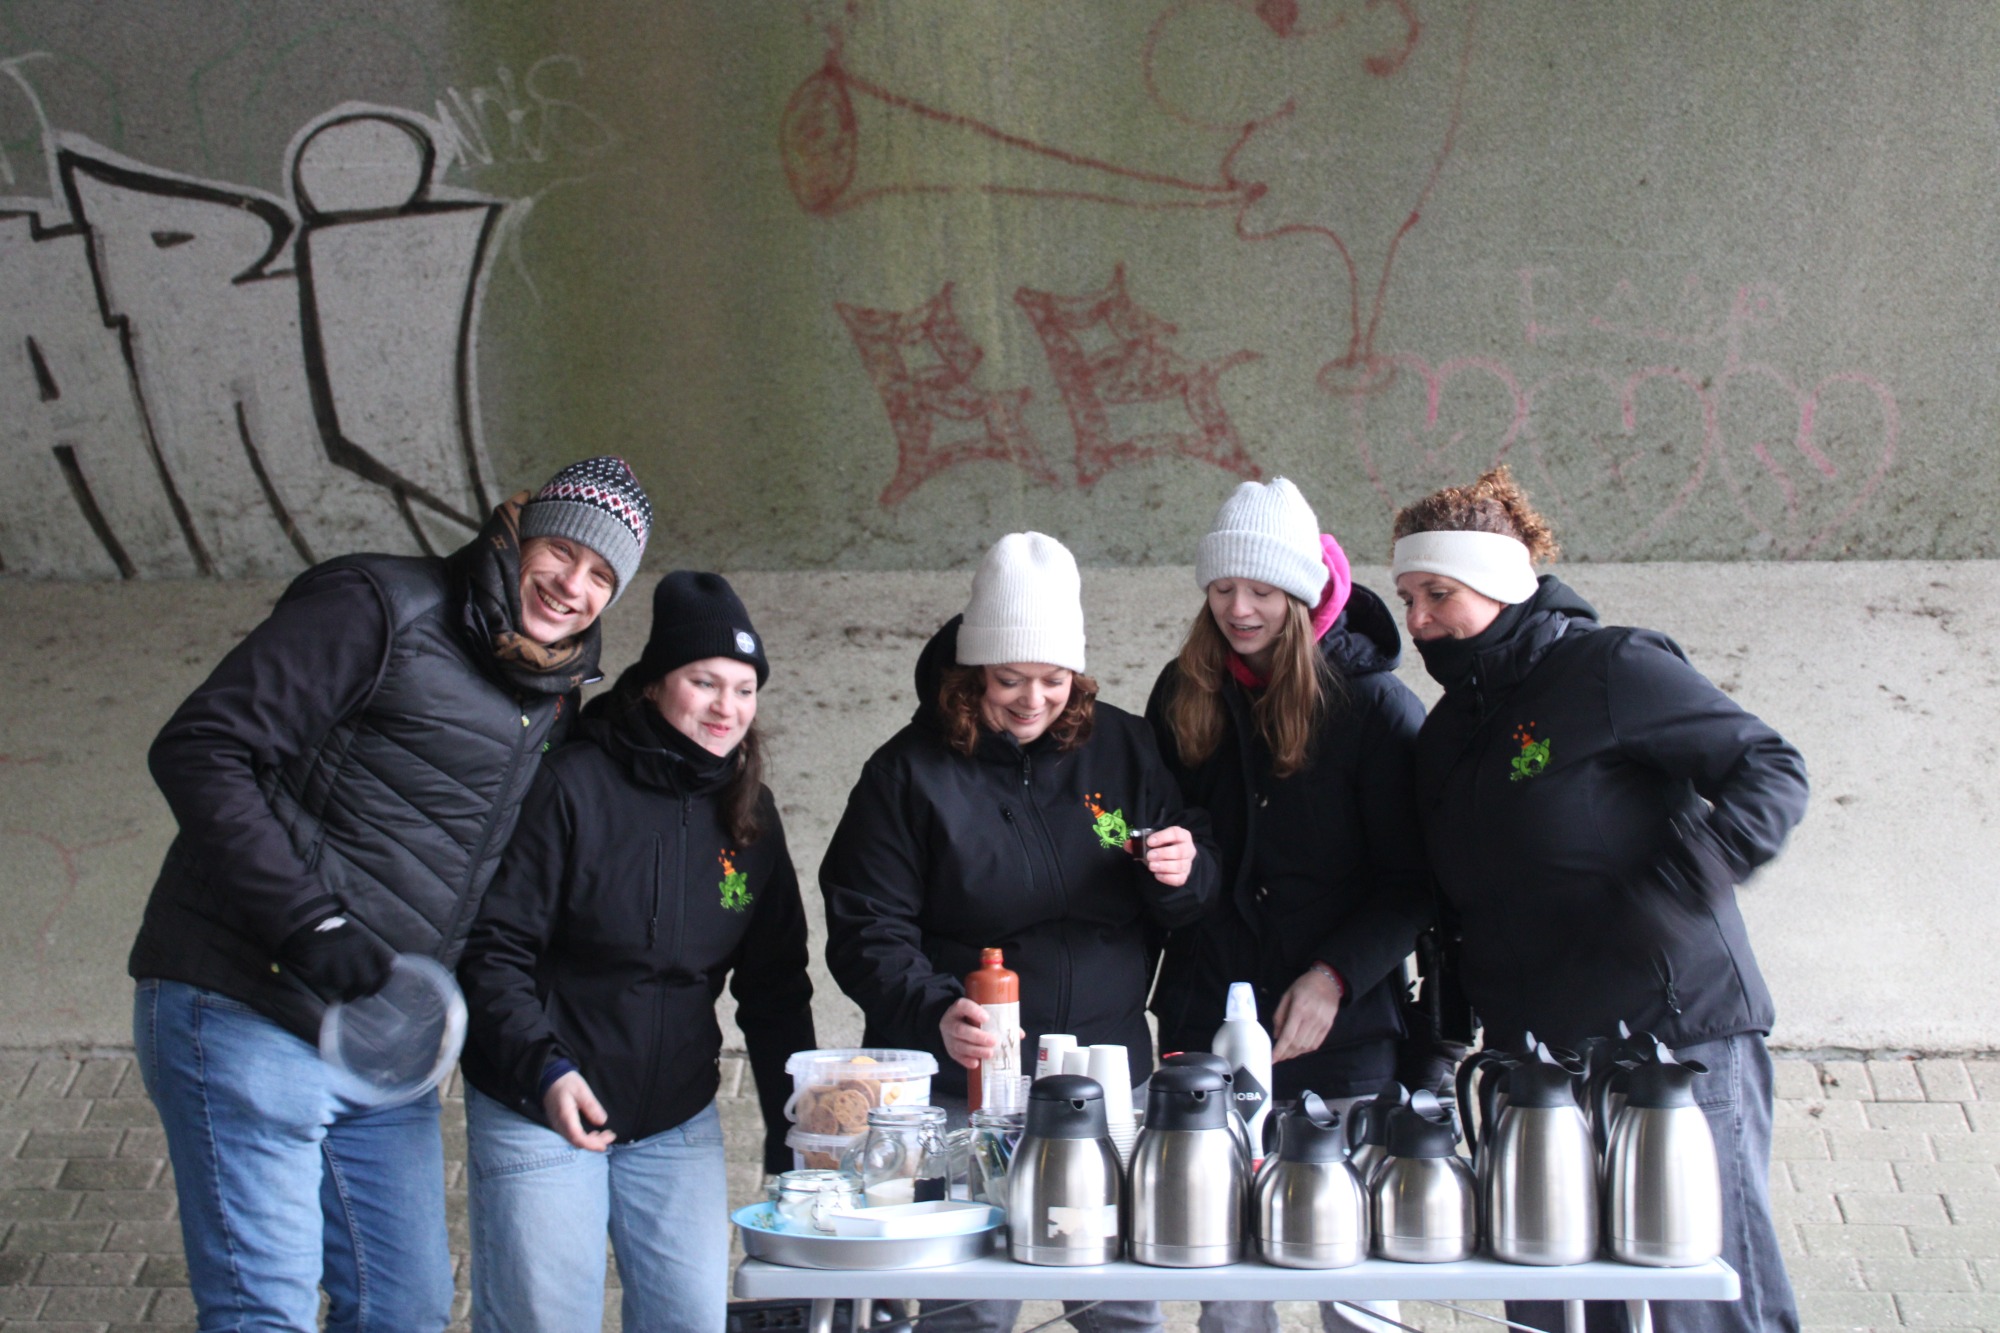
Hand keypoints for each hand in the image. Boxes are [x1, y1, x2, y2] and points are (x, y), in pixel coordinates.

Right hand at [278, 913, 394, 1002]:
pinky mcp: (318, 958)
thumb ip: (374, 957)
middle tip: (351, 996)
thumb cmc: (343, 938)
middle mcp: (356, 948)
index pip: (385, 969)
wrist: (317, 920)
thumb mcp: (363, 939)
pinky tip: (323, 976)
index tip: (370, 992)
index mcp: (370, 944)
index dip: (380, 984)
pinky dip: (322, 981)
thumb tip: (377, 982)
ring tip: (336, 985)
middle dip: (359, 993)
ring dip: (340, 989)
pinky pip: (322, 979)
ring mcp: (337, 953)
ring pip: (344, 984)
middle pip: (366, 982)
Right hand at [543, 1072, 615, 1151]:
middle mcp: (559, 1125)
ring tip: (605, 1135)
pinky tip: (594, 1133)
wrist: (550, 1079)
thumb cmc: (566, 1082)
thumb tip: (602, 1121)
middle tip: (611, 1136)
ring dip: (591, 1141)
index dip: (592, 1144)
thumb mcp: (582, 1090)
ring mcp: (558, 1126)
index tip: (605, 1144)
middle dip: (595, 1143)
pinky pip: (572, 1137)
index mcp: (565, 1116)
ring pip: (575, 1141)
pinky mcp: (560, 1125)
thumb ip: (591, 1106)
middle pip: (577, 1142)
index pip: (578, 1138)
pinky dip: (584, 1138)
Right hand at [940, 997, 999, 1069]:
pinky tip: (976, 1063)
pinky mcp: (950, 1050)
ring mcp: (948, 1038)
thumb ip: (998, 1021)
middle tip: (993, 1041)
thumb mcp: (979, 1013)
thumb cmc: (971, 1018)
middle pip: (961, 1030)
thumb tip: (1020, 1034)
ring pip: (959, 1045)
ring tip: (989, 1054)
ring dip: (975, 1050)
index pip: (963, 1006)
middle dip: (978, 1037)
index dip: (974, 1012)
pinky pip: (956, 1057)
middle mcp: (950, 1022)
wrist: (952, 1025)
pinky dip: (966, 1061)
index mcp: (958, 1009)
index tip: (987, 1018)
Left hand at [1141, 826, 1195, 887]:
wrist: (1172, 858)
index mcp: (1182, 836)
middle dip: (1163, 853)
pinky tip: (1157, 875)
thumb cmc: (1162, 846)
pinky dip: (1167, 878)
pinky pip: (1179, 879)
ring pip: (1180, 866)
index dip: (1163, 837)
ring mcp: (1187, 863)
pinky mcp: (1184, 875)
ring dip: (1164, 866)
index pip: (1176, 833)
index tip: (1149, 842)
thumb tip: (1128, 845)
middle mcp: (1188, 849)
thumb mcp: (1154, 840)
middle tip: (1149, 856)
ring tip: (1151, 866)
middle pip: (1180, 851)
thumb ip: (1140, 842)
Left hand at [1271, 966, 1341, 1062]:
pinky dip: (1306, 1050)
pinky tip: (1298, 1050)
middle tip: (1277, 1057)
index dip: (1279, 1050)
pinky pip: (1316, 1044)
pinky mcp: (1328, 1027)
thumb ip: (1280, 1015)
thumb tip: (1276, 1035)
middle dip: (1285, 1054)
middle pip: (1297, 1044)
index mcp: (1299, 1010)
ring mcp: (1321, 1024)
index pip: (1288, 1036)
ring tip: (1286, 1054)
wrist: (1328, 981)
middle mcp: (1311, 1019)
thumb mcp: (1287, 995)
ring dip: (1295, 1053)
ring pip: (1306, 1046)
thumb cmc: (1304, 986)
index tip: (1272, 1060)